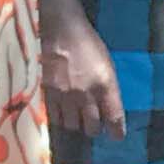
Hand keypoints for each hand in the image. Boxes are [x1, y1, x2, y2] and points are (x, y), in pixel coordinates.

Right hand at [41, 0, 126, 139]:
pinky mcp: (47, 93)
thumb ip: (108, 89)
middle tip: (94, 124)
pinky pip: (55, 117)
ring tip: (77, 116)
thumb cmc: (87, 44)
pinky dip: (61, 118)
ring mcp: (65, 94)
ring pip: (73, 126)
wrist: (59, 28)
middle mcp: (86, 93)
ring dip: (77, 124)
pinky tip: (63, 112)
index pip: (114, 117)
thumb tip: (108, 110)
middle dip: (95, 129)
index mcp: (105, 84)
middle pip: (92, 127)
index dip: (117, 131)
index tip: (117, 135)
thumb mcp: (106, 64)